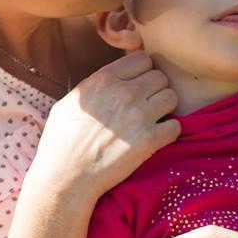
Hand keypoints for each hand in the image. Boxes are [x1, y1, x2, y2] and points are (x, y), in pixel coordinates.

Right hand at [34, 51, 179, 198]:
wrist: (66, 178)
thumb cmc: (61, 142)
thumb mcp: (69, 103)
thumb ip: (93, 86)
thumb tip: (109, 78)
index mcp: (103, 80)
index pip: (142, 59)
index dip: (142, 72)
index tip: (137, 85)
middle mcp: (124, 93)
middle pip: (160, 76)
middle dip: (155, 89)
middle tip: (146, 105)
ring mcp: (139, 116)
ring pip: (171, 97)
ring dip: (165, 108)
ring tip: (152, 120)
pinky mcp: (150, 141)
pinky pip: (176, 126)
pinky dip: (168, 132)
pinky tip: (156, 138)